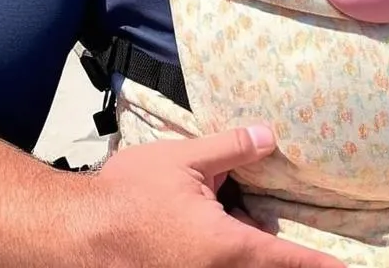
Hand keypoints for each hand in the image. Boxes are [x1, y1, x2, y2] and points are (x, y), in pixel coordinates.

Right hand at [91, 125, 345, 266]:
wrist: (71, 235)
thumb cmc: (126, 195)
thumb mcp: (184, 161)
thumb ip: (232, 149)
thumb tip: (270, 135)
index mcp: (225, 248)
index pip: (285, 260)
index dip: (318, 266)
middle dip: (283, 261)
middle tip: (297, 246)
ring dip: (249, 255)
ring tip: (246, 226)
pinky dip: (225, 257)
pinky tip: (211, 233)